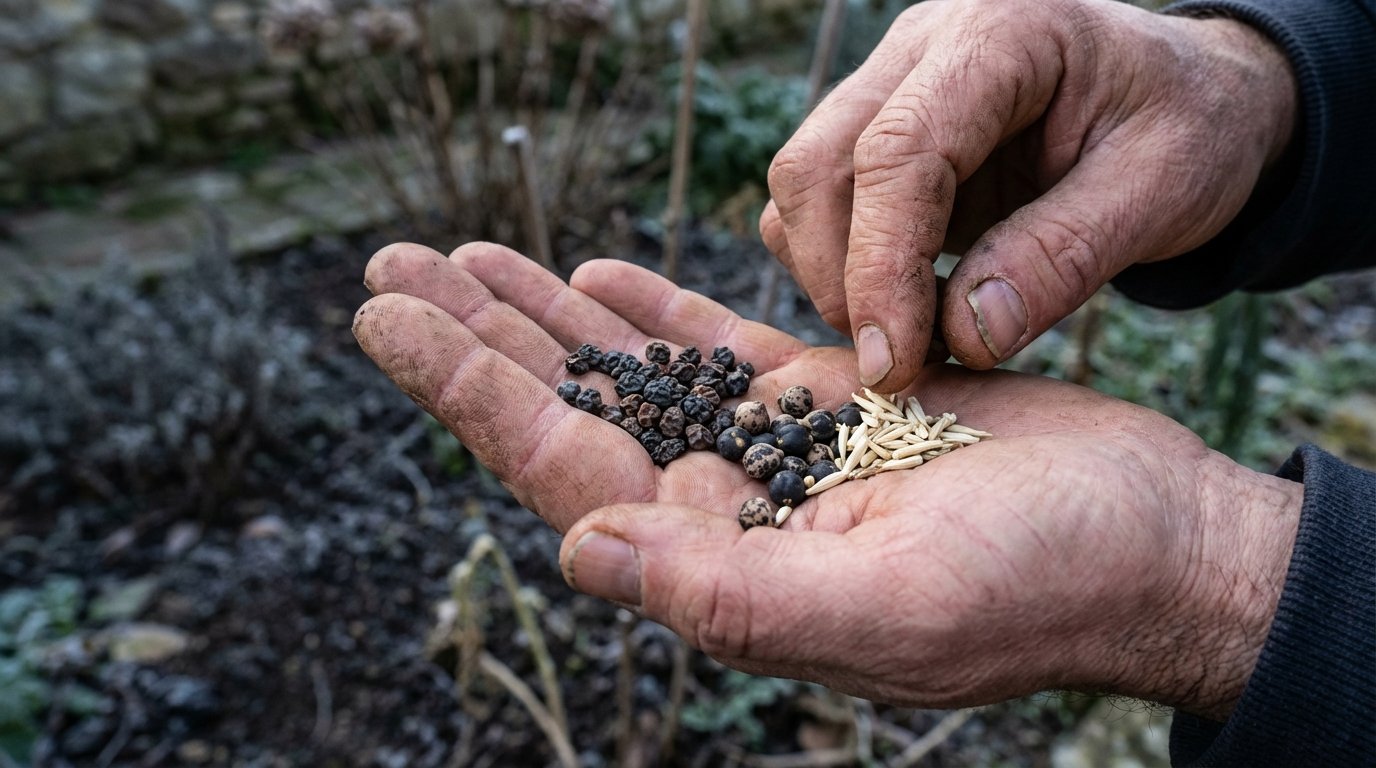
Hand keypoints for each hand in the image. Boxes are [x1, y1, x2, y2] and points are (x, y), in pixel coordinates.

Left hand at [353, 242, 1301, 718]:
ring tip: (459, 257)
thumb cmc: (1045, 585)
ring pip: (628, 371)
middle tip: (387, 271)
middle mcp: (725, 509)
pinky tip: (588, 273)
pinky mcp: (825, 401)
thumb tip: (582, 556)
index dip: (468, 389)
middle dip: (475, 339)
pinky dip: (646, 308)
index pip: (561, 465)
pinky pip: (711, 347)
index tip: (389, 318)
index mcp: (720, 560)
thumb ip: (733, 597)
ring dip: (540, 315)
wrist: (1149, 540)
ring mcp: (770, 450)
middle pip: (568, 411)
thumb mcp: (895, 608)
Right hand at [762, 0, 1296, 386]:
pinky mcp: (876, 133)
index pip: (897, 151)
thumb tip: (963, 337)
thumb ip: (1062, 258)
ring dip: (833, 275)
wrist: (1193, 100)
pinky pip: (818, 204)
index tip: (895, 360)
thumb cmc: (1190, 130)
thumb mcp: (1160, 192)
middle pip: (818, 164)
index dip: (881, 265)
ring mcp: (890, 86)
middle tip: (898, 365)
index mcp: (1001, 37)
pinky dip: (842, 266)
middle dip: (841, 278)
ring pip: (802, 186)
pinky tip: (909, 303)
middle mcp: (923, 49)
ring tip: (914, 335)